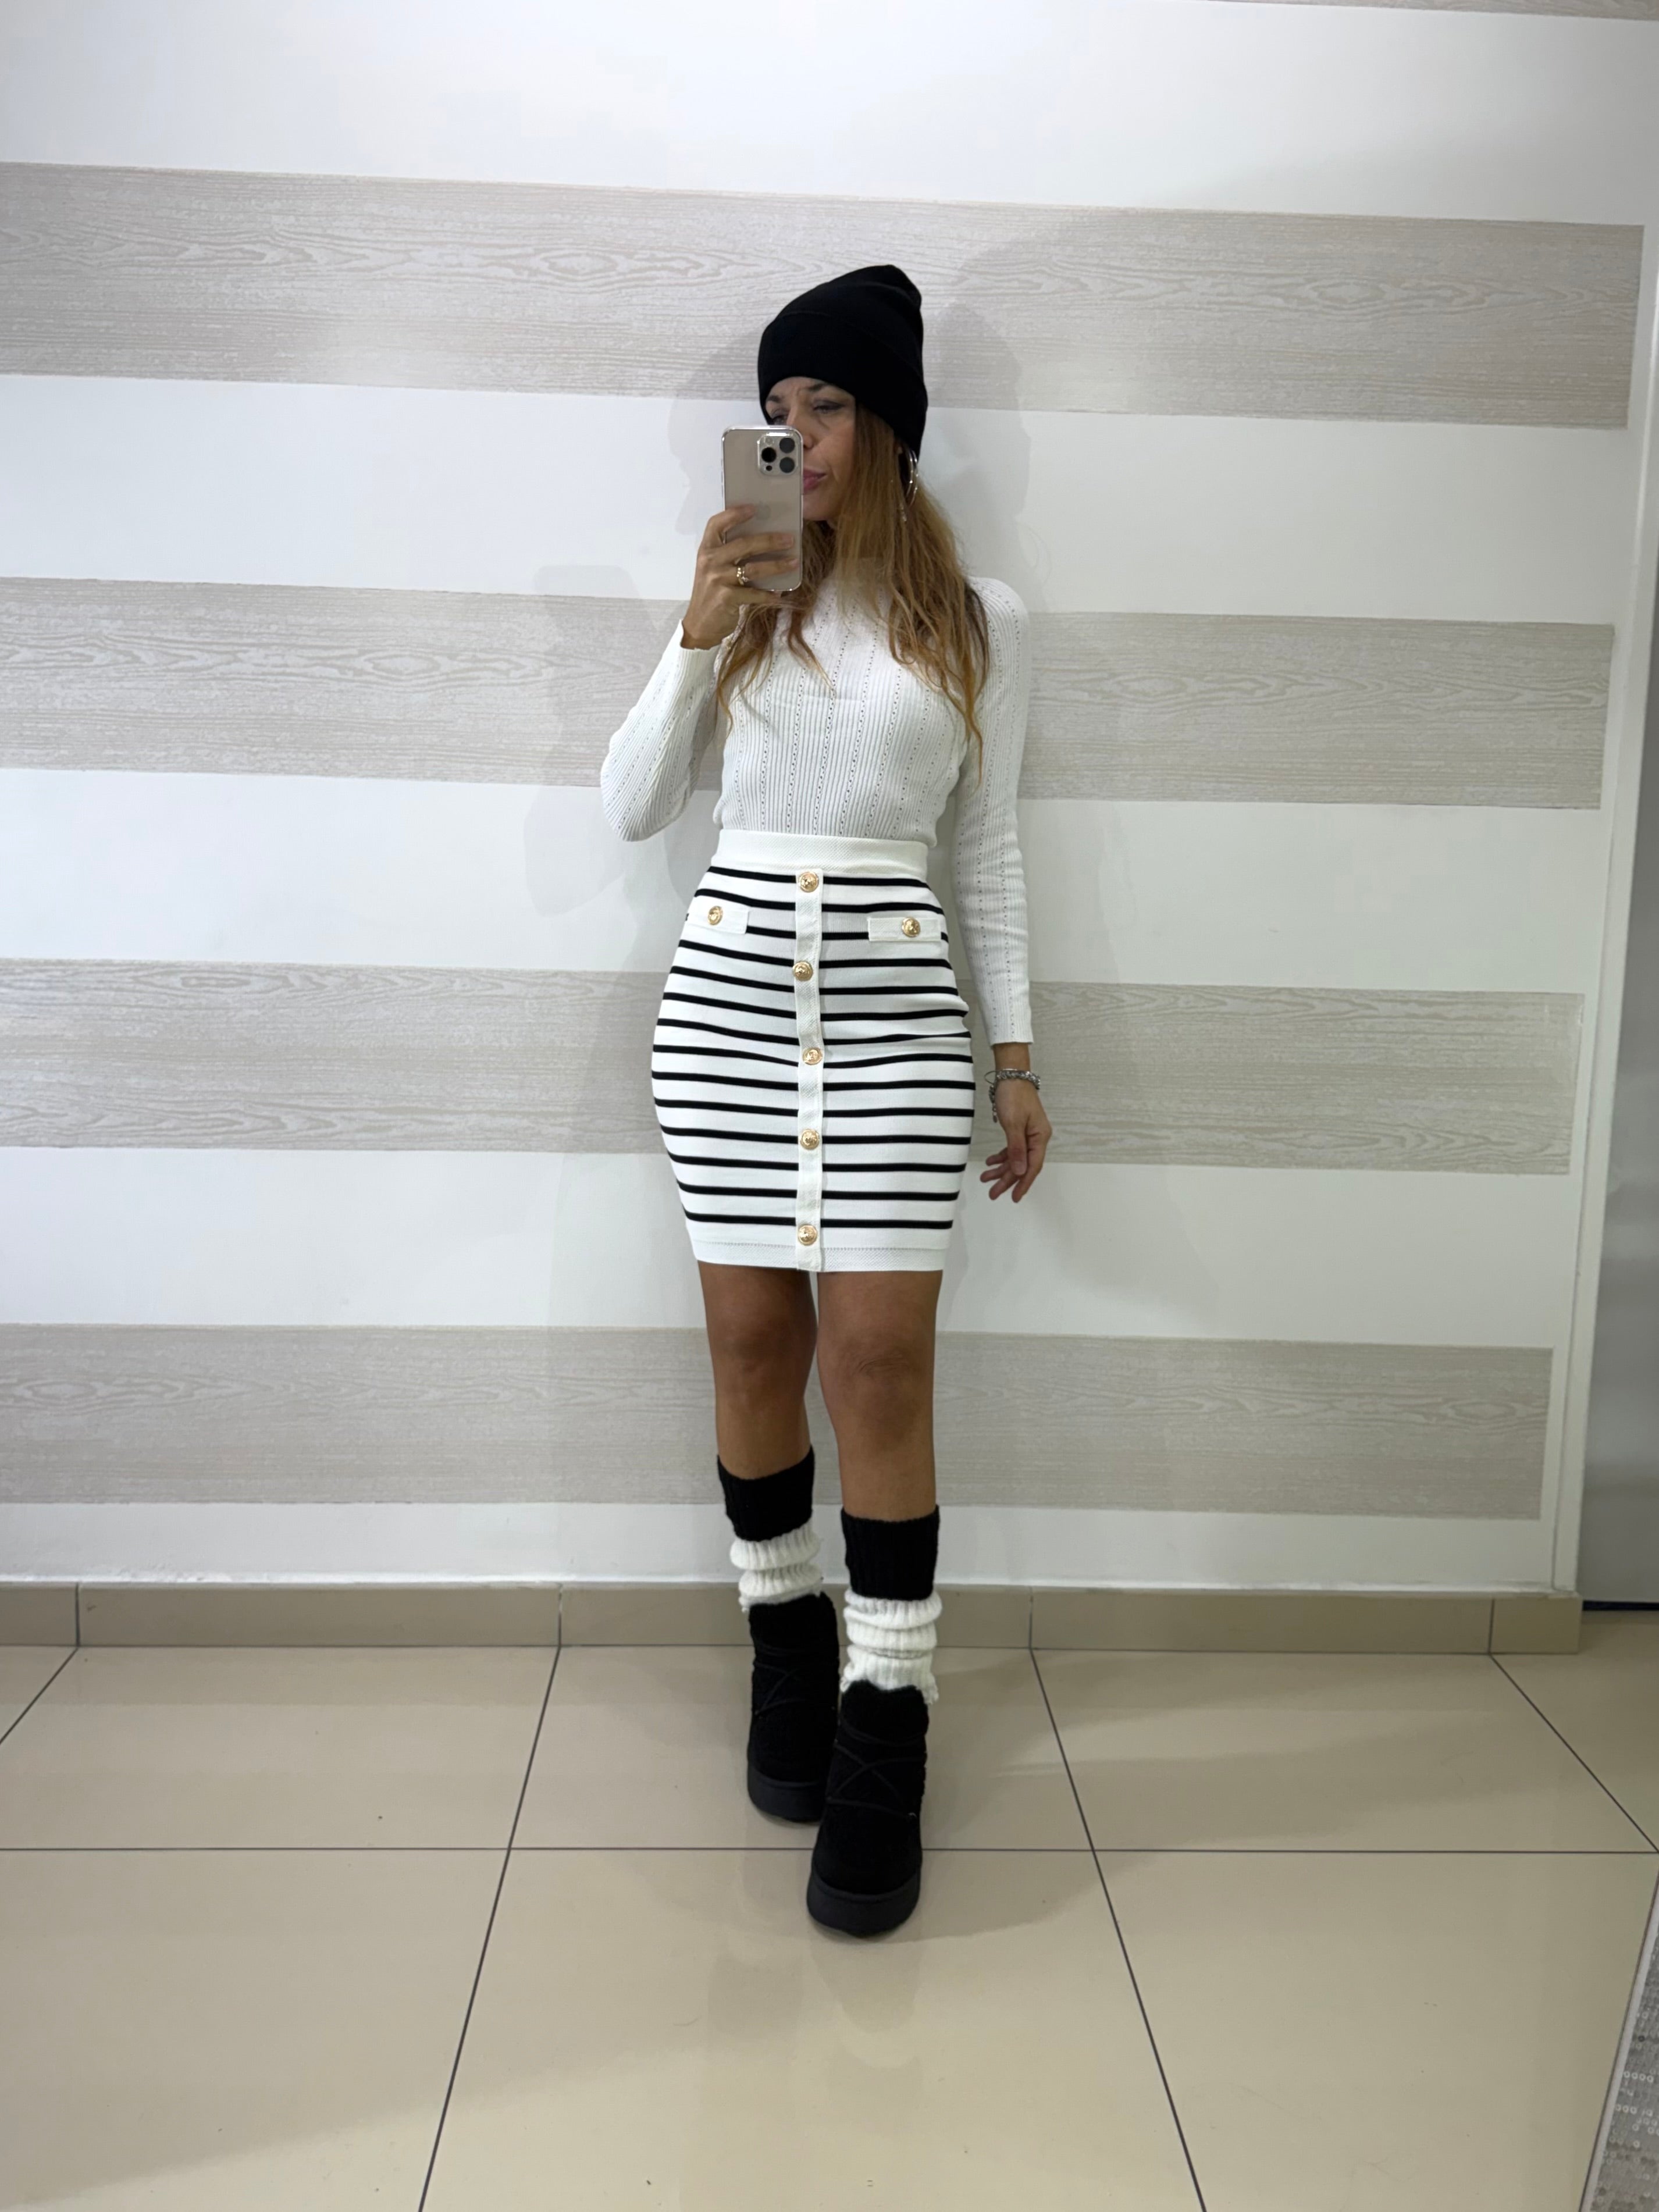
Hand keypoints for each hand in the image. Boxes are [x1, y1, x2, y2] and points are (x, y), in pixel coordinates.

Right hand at [680, 504, 798, 648]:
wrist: (699, 625)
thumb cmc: (710, 594)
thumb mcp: (713, 570)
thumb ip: (728, 555)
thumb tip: (762, 543)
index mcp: (706, 550)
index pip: (716, 524)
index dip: (734, 514)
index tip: (754, 508)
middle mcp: (710, 561)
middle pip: (744, 544)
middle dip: (769, 540)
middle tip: (789, 539)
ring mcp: (718, 579)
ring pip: (753, 568)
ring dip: (777, 565)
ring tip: (793, 562)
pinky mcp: (726, 597)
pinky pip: (754, 593)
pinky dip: (769, 594)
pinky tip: (780, 593)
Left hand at [980, 1080, 1051, 1201]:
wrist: (1011, 1075)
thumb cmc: (1014, 1096)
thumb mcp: (1013, 1124)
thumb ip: (1016, 1149)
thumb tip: (1021, 1171)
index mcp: (1039, 1137)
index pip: (1032, 1166)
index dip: (1023, 1183)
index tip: (1014, 1197)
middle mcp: (1036, 1138)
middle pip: (1022, 1165)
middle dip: (1007, 1180)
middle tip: (992, 1194)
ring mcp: (1028, 1134)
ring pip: (1015, 1158)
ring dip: (1001, 1169)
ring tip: (985, 1179)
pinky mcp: (1019, 1130)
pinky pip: (1011, 1149)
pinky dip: (1001, 1156)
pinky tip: (990, 1163)